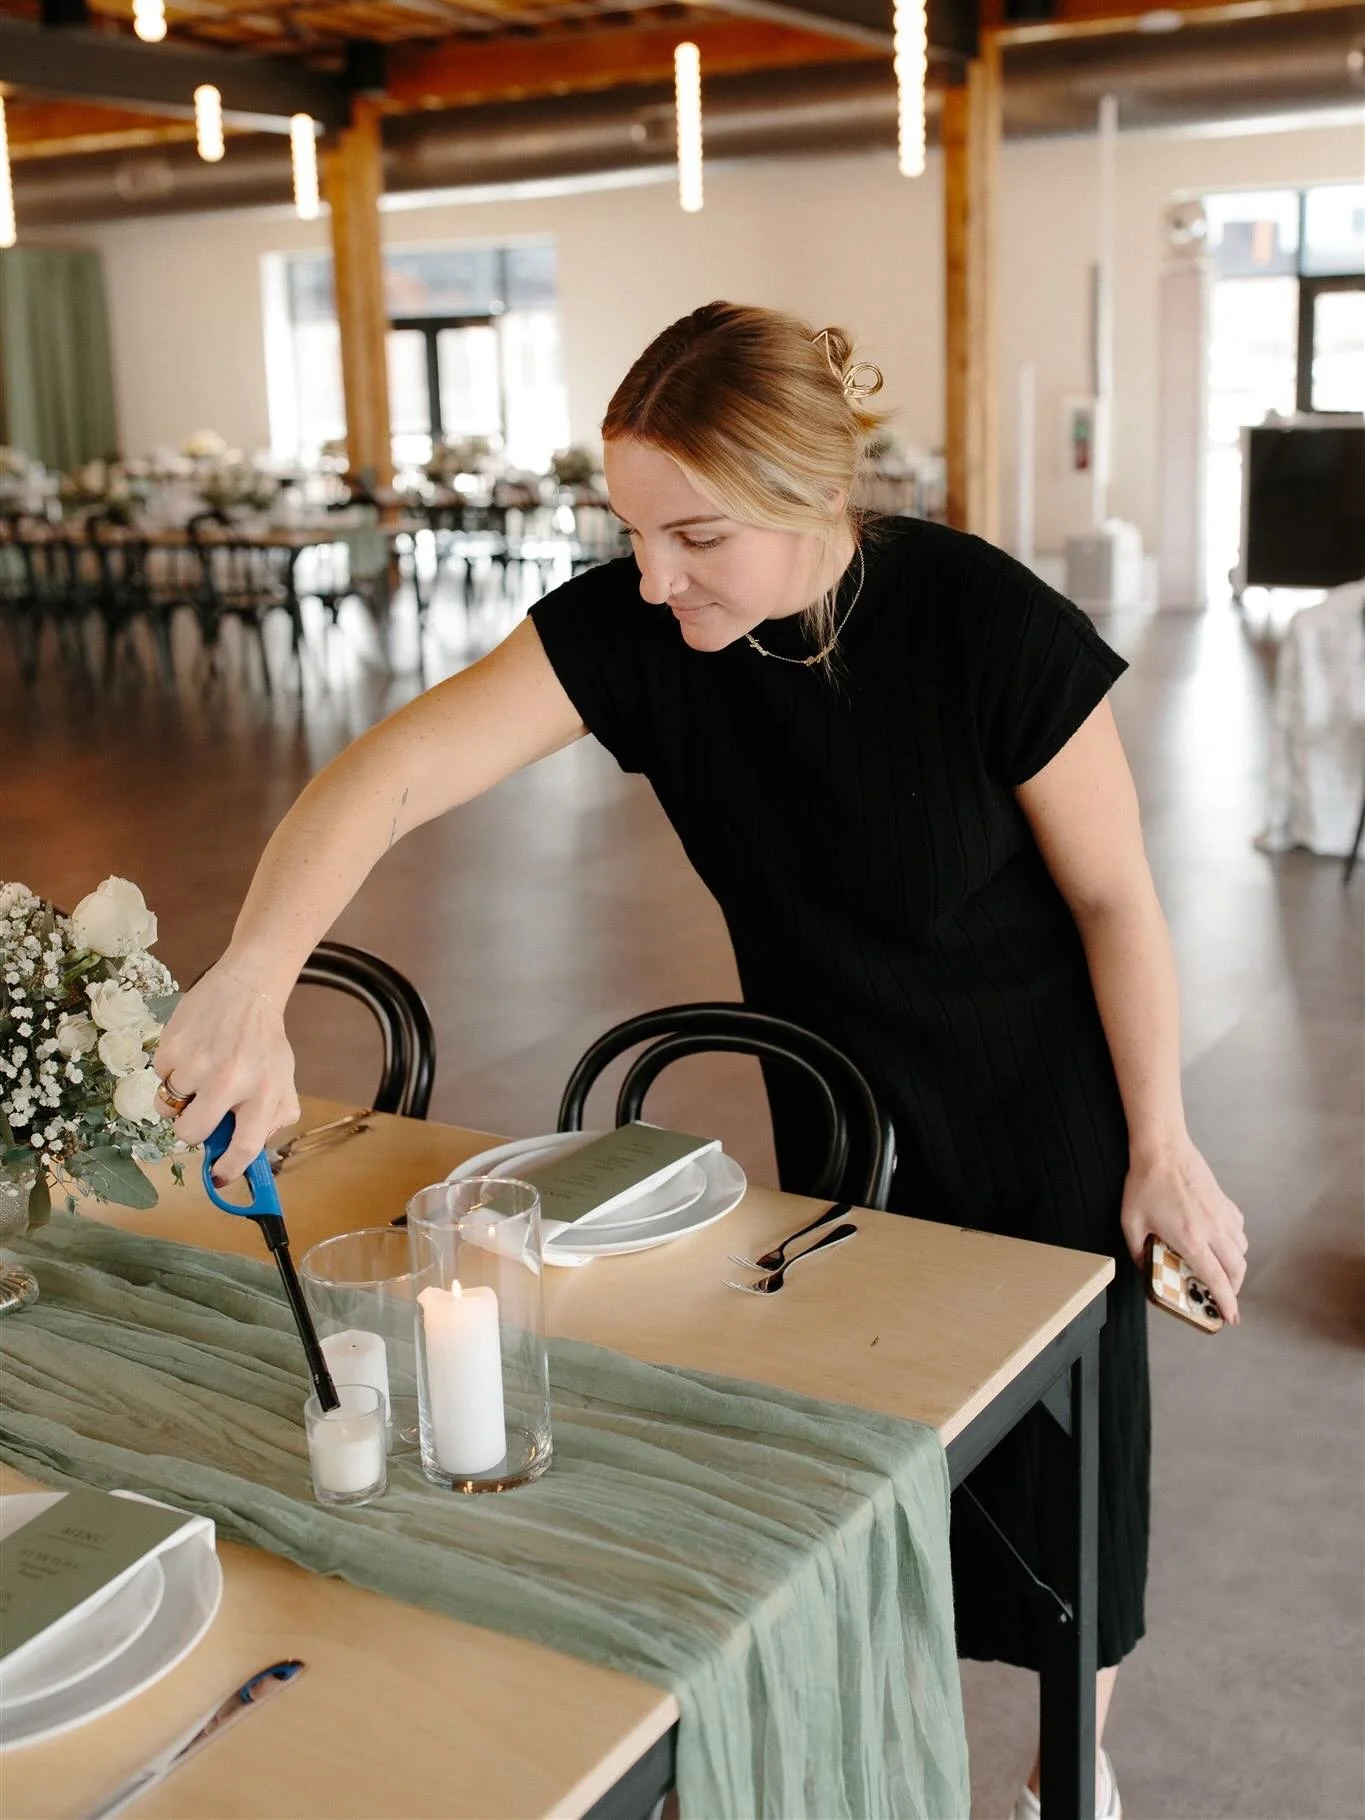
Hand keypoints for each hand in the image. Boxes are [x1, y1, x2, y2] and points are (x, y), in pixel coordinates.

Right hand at [152, 961, 300, 1185]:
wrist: (246, 988)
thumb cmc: (264, 1040)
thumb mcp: (283, 1079)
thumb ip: (274, 1118)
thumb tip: (247, 1154)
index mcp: (263, 1092)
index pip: (244, 1146)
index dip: (228, 1169)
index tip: (218, 1176)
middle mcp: (229, 1081)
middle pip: (191, 1133)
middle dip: (192, 1132)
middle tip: (200, 1114)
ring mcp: (196, 1064)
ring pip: (168, 1108)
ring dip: (179, 1100)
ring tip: (198, 1075)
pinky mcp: (171, 1047)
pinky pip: (159, 1078)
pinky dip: (171, 1072)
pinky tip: (192, 1053)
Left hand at [1120, 1139, 1247, 1324]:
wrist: (1162, 1149)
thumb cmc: (1145, 1184)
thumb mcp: (1131, 1223)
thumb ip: (1138, 1251)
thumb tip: (1145, 1268)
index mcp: (1191, 1240)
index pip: (1217, 1279)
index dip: (1227, 1302)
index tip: (1230, 1317)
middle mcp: (1213, 1230)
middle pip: (1237, 1269)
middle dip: (1234, 1289)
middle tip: (1223, 1297)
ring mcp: (1222, 1214)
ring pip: (1242, 1250)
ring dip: (1235, 1266)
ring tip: (1221, 1271)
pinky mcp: (1225, 1201)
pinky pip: (1239, 1229)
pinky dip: (1235, 1242)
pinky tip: (1220, 1240)